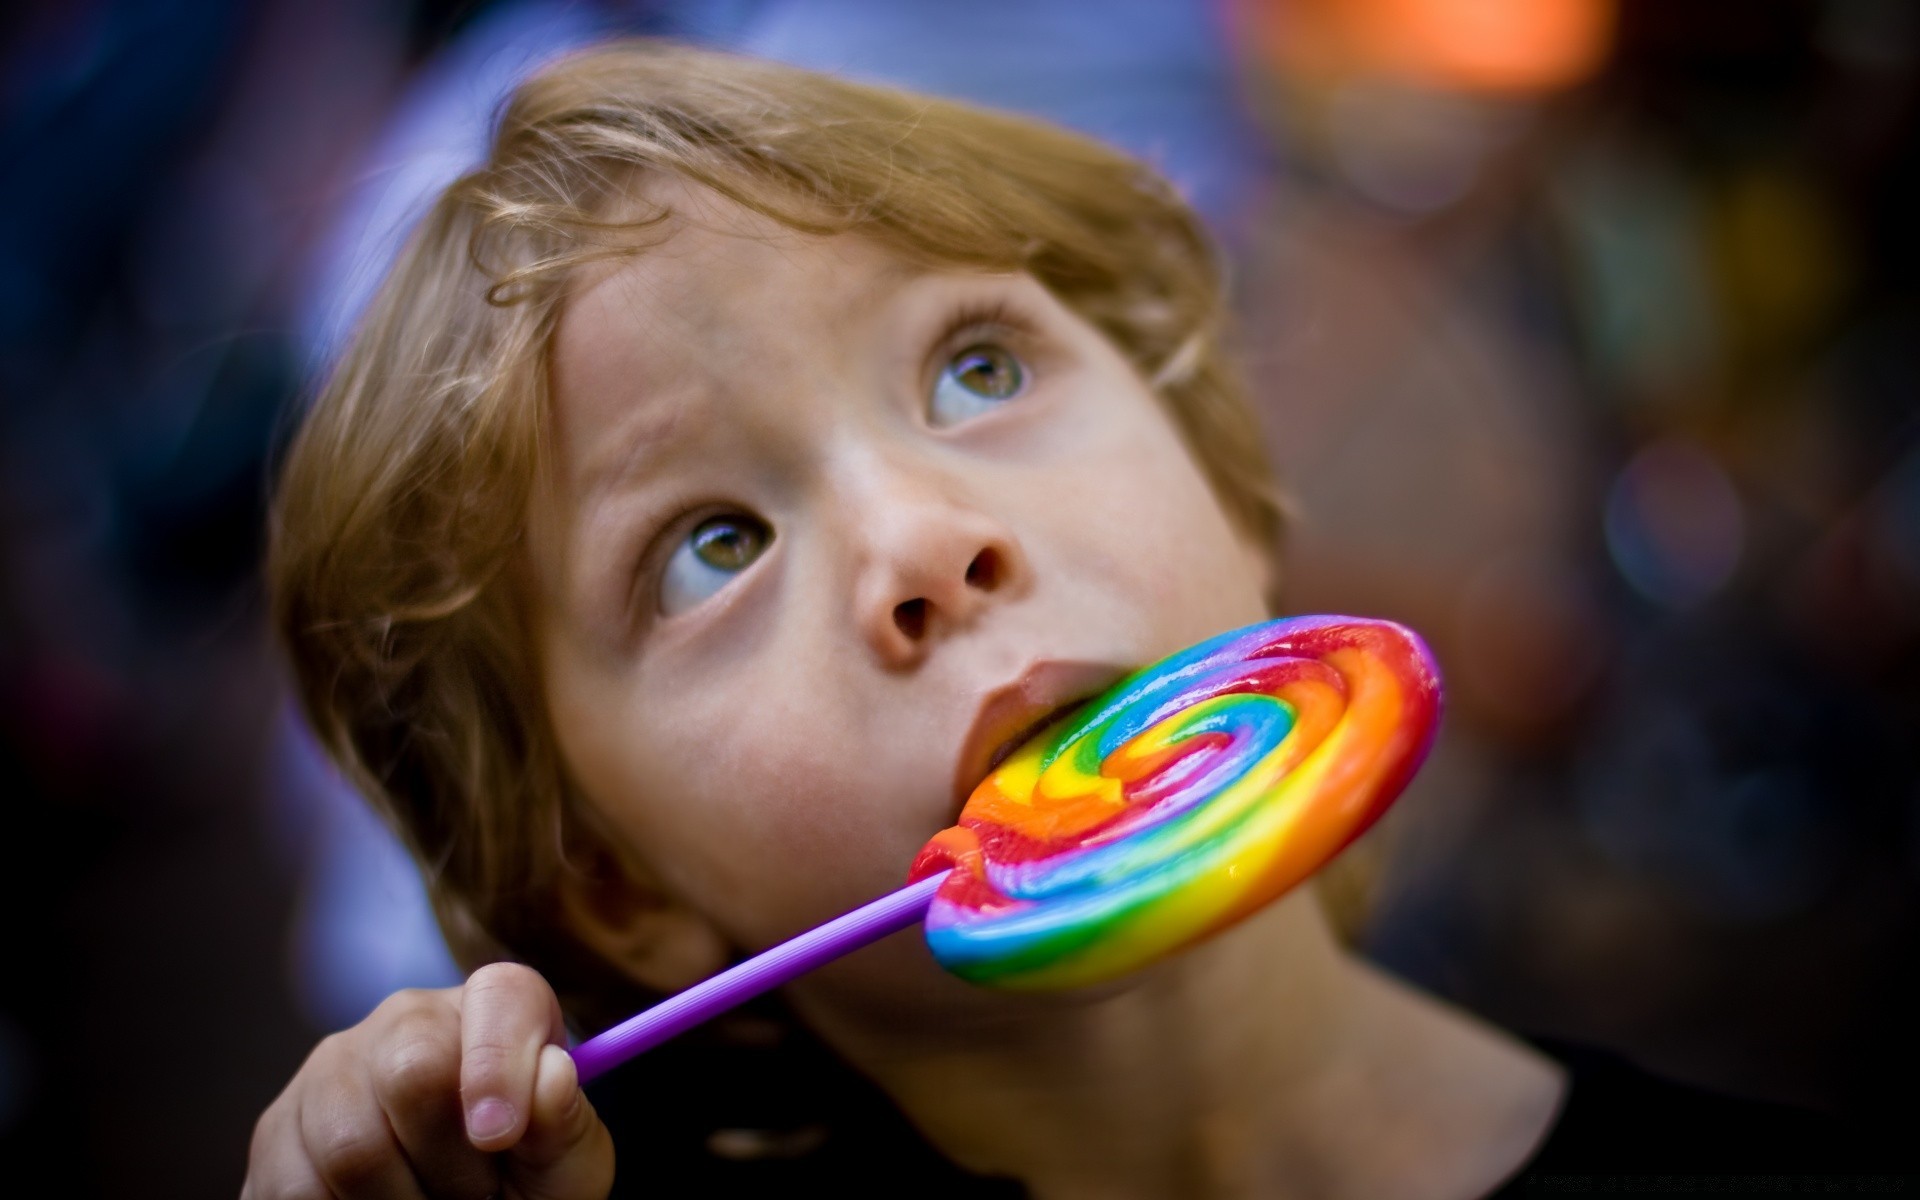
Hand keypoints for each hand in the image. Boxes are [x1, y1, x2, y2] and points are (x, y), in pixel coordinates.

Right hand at [242, 963, 614, 1198]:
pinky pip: (296, 1187)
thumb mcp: (564, 1163)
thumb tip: (551, 1077)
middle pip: (412, 1072)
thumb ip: (564, 1126)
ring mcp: (330, 1071)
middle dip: (451, 1161)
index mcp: (492, 1009)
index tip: (501, 1136)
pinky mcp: (277, 1131)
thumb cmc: (522, 1181)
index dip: (499, 1063)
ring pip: (350, 1145)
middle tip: (476, 1198)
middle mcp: (405, 1020)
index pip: (499, 998)